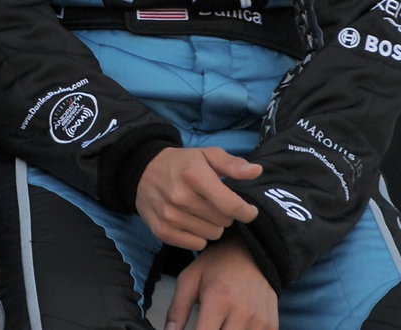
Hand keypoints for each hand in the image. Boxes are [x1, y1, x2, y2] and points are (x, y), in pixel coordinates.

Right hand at [135, 146, 260, 248]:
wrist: (143, 171)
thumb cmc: (182, 163)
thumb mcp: (207, 155)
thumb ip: (233, 164)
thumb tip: (256, 172)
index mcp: (194, 175)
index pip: (231, 206)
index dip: (247, 212)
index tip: (248, 210)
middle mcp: (180, 197)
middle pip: (224, 222)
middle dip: (225, 214)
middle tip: (214, 203)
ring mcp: (170, 216)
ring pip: (212, 235)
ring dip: (212, 225)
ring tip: (201, 212)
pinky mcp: (162, 231)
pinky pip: (197, 244)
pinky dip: (198, 236)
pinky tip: (191, 221)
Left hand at [163, 237, 276, 329]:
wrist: (252, 252)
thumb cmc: (217, 264)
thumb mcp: (190, 279)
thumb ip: (177, 310)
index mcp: (218, 300)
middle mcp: (242, 313)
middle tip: (205, 324)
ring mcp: (260, 321)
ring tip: (219, 323)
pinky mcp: (271, 326)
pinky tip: (233, 325)